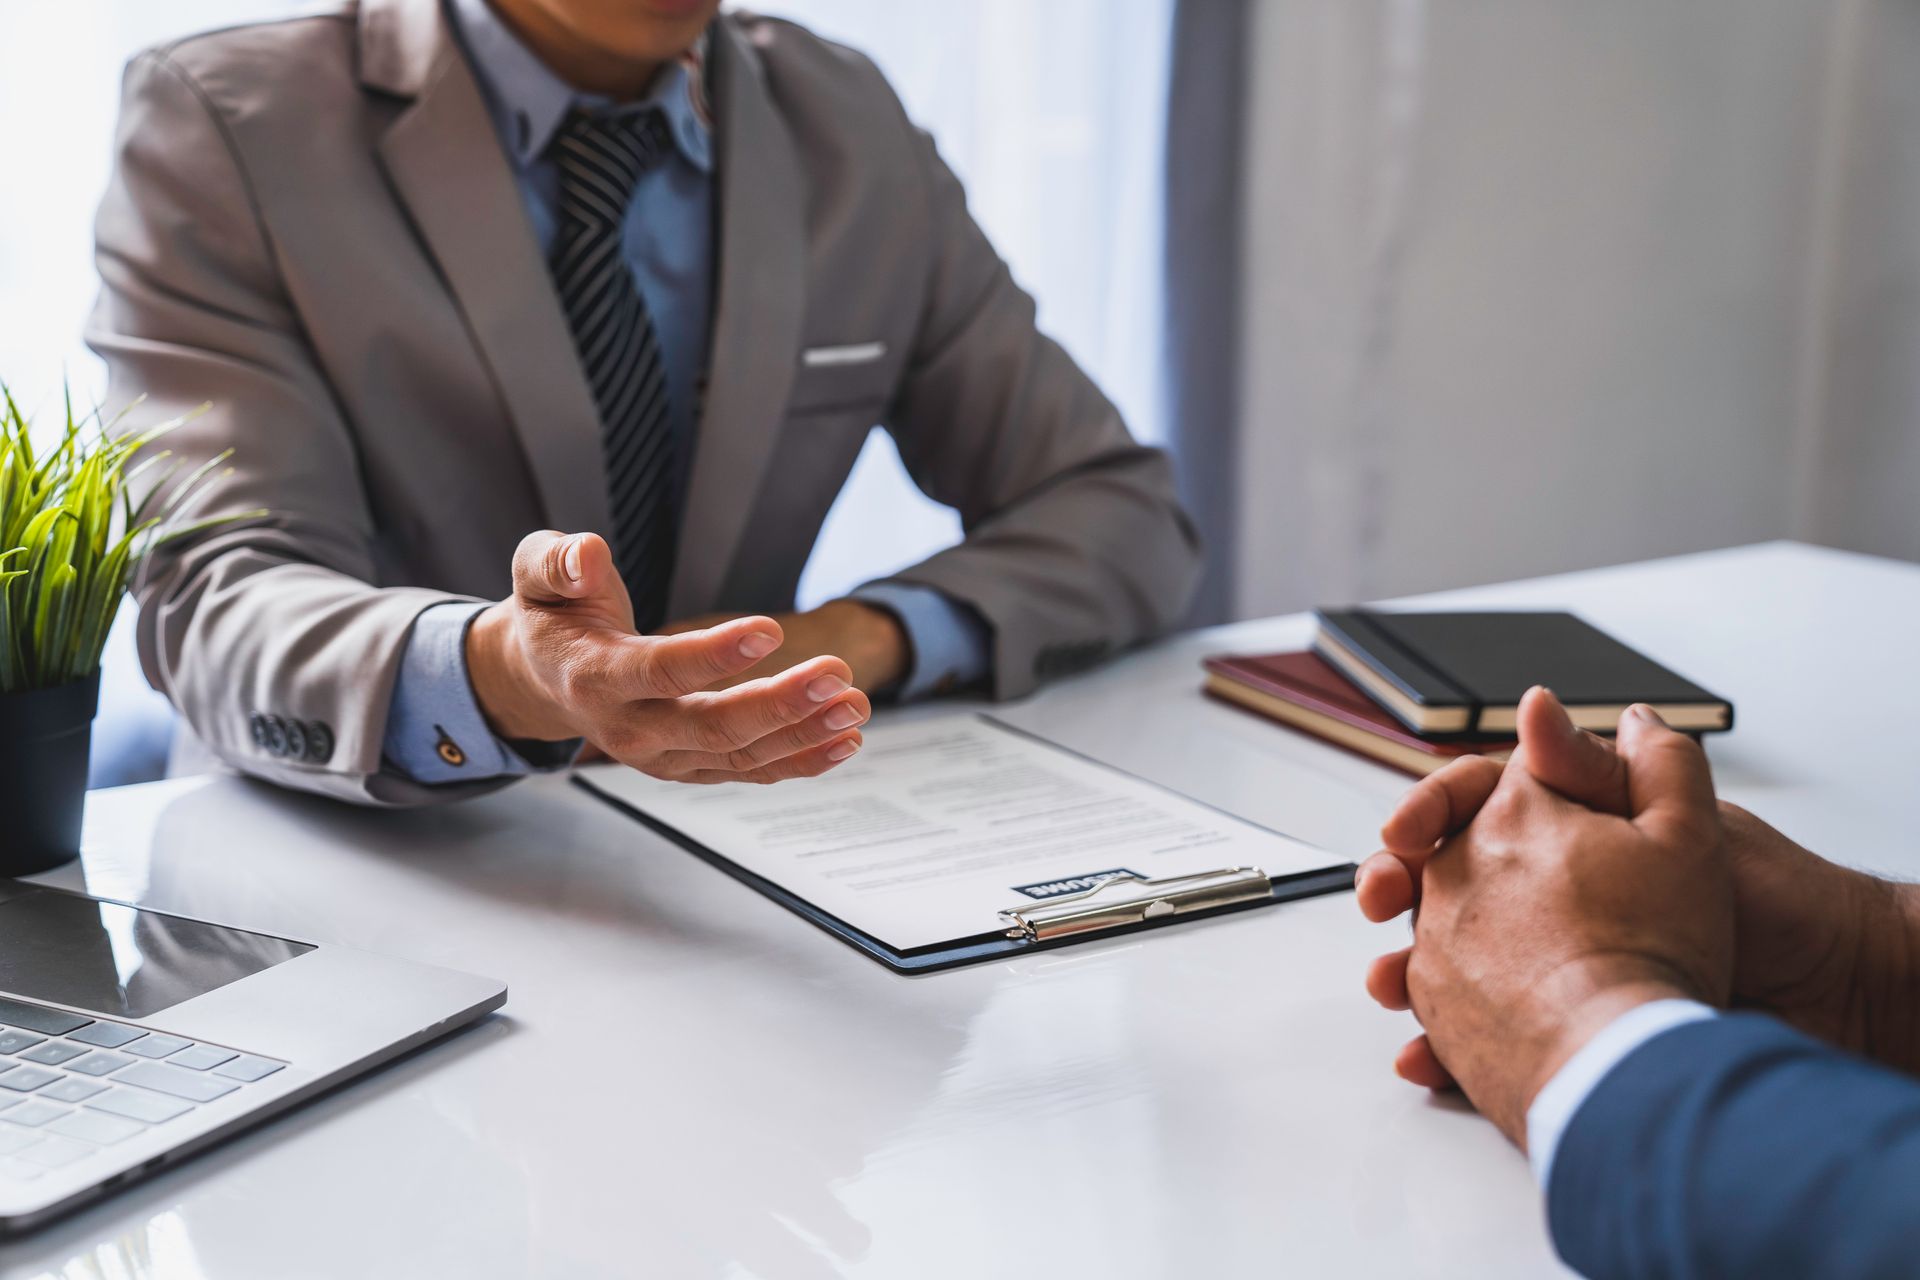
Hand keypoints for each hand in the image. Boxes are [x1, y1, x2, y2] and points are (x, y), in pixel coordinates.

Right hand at [465, 530, 869, 782]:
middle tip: (836, 674)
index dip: (714, 655)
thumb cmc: (555, 615)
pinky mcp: (690, 765)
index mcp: (595, 677)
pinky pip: (750, 771)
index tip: (770, 629)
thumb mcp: (538, 574)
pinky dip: (801, 760)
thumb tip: (588, 555)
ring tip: (855, 706)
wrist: (545, 675)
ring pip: (740, 756)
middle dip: (779, 704)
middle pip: (711, 727)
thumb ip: (557, 562)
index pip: (659, 672)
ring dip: (803, 734)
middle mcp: (629, 729)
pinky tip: (845, 741)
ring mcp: (663, 756)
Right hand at [1359, 688, 1919, 1074]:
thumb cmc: (1776, 905)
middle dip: (1397, 887)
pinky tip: (1430, 1053)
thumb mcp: (1681, 825)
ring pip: (1451, 957)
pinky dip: (1446, 1044)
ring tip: (1392, 986)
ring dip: (1406, 969)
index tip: (1404, 834)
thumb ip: (1601, 772)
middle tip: (1380, 900)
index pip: (1479, 804)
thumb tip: (1538, 706)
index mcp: (1581, 829)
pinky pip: (1483, 1031)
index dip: (1431, 813)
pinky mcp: (1562, 1024)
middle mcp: (1559, 889)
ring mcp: (1555, 956)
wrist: (1828, 997)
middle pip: (1447, 879)